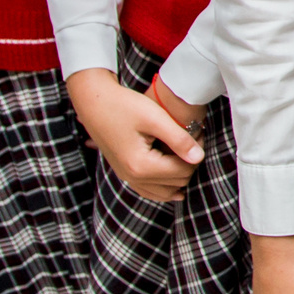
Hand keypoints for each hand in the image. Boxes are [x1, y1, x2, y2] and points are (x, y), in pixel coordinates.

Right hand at [66, 66, 203, 200]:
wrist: (94, 103)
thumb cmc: (125, 106)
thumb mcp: (155, 118)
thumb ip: (179, 140)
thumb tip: (199, 158)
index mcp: (141, 166)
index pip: (183, 170)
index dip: (197, 152)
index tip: (199, 133)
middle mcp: (133, 177)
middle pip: (177, 181)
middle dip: (190, 163)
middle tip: (194, 139)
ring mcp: (127, 178)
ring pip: (166, 191)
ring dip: (179, 174)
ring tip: (184, 150)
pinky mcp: (125, 174)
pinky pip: (150, 190)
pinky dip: (165, 185)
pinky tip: (174, 176)